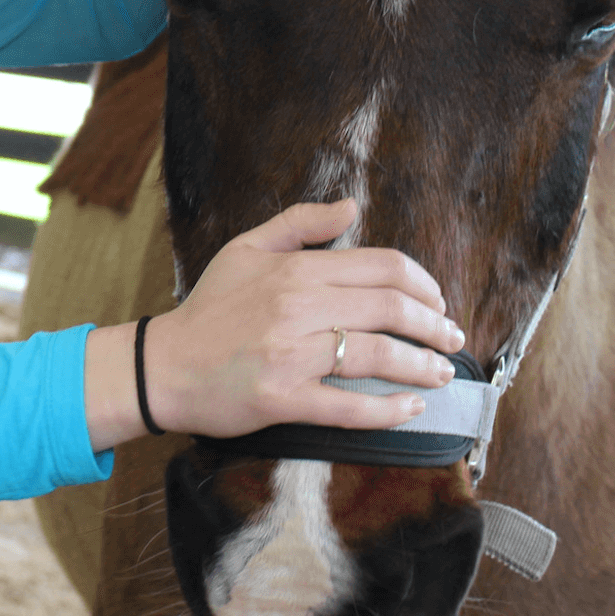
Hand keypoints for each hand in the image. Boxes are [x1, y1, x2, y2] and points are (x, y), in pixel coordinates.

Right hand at [83, 198, 461, 447]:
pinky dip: (388, 409)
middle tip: (451, 338)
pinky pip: (348, 405)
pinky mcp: (283, 398)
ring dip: (421, 365)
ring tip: (440, 371)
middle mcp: (296, 308)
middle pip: (389, 309)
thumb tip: (351, 206)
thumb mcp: (246, 248)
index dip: (423, 284)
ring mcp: (290, 355)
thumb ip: (300, 224)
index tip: (437, 301)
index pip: (381, 267)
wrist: (164, 365)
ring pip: (376, 355)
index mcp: (294, 270)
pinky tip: (410, 407)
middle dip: (433, 325)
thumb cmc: (209, 309)